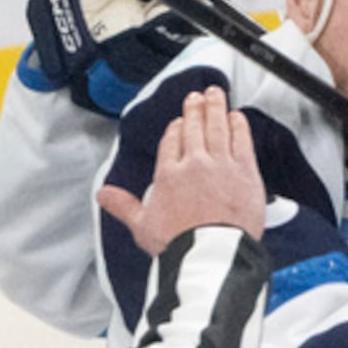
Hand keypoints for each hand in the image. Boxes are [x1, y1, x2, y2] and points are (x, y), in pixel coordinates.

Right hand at [98, 87, 265, 255]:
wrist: (210, 253)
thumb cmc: (178, 244)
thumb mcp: (143, 226)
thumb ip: (124, 206)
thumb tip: (102, 194)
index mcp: (169, 174)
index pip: (172, 142)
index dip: (176, 130)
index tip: (179, 122)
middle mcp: (194, 164)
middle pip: (194, 128)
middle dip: (194, 110)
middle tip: (196, 97)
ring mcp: (221, 166)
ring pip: (217, 128)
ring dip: (215, 108)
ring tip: (215, 94)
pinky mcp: (245, 173)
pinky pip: (242, 141)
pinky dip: (239, 126)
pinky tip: (237, 116)